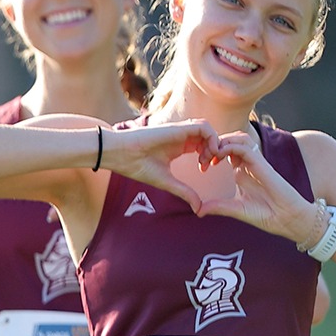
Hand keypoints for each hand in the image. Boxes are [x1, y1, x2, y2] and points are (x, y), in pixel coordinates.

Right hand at [100, 120, 222, 211]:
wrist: (120, 155)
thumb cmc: (137, 166)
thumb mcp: (167, 181)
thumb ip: (184, 192)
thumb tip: (198, 208)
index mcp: (178, 147)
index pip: (202, 145)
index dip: (209, 156)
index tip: (204, 170)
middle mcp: (180, 138)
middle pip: (208, 137)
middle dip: (214, 150)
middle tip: (209, 165)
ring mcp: (180, 132)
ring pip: (208, 130)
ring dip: (214, 143)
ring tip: (209, 158)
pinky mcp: (178, 128)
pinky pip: (203, 127)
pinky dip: (211, 138)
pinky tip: (207, 153)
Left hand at [198, 132, 313, 239]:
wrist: (286, 219)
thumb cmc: (265, 214)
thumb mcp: (234, 209)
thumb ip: (217, 207)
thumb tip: (198, 211)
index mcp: (241, 171)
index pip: (224, 151)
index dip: (210, 153)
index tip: (201, 165)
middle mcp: (247, 164)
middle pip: (230, 140)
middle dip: (213, 144)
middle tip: (202, 157)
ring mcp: (255, 163)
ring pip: (239, 138)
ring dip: (223, 141)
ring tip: (211, 154)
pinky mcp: (262, 164)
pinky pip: (245, 147)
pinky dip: (230, 146)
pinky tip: (219, 156)